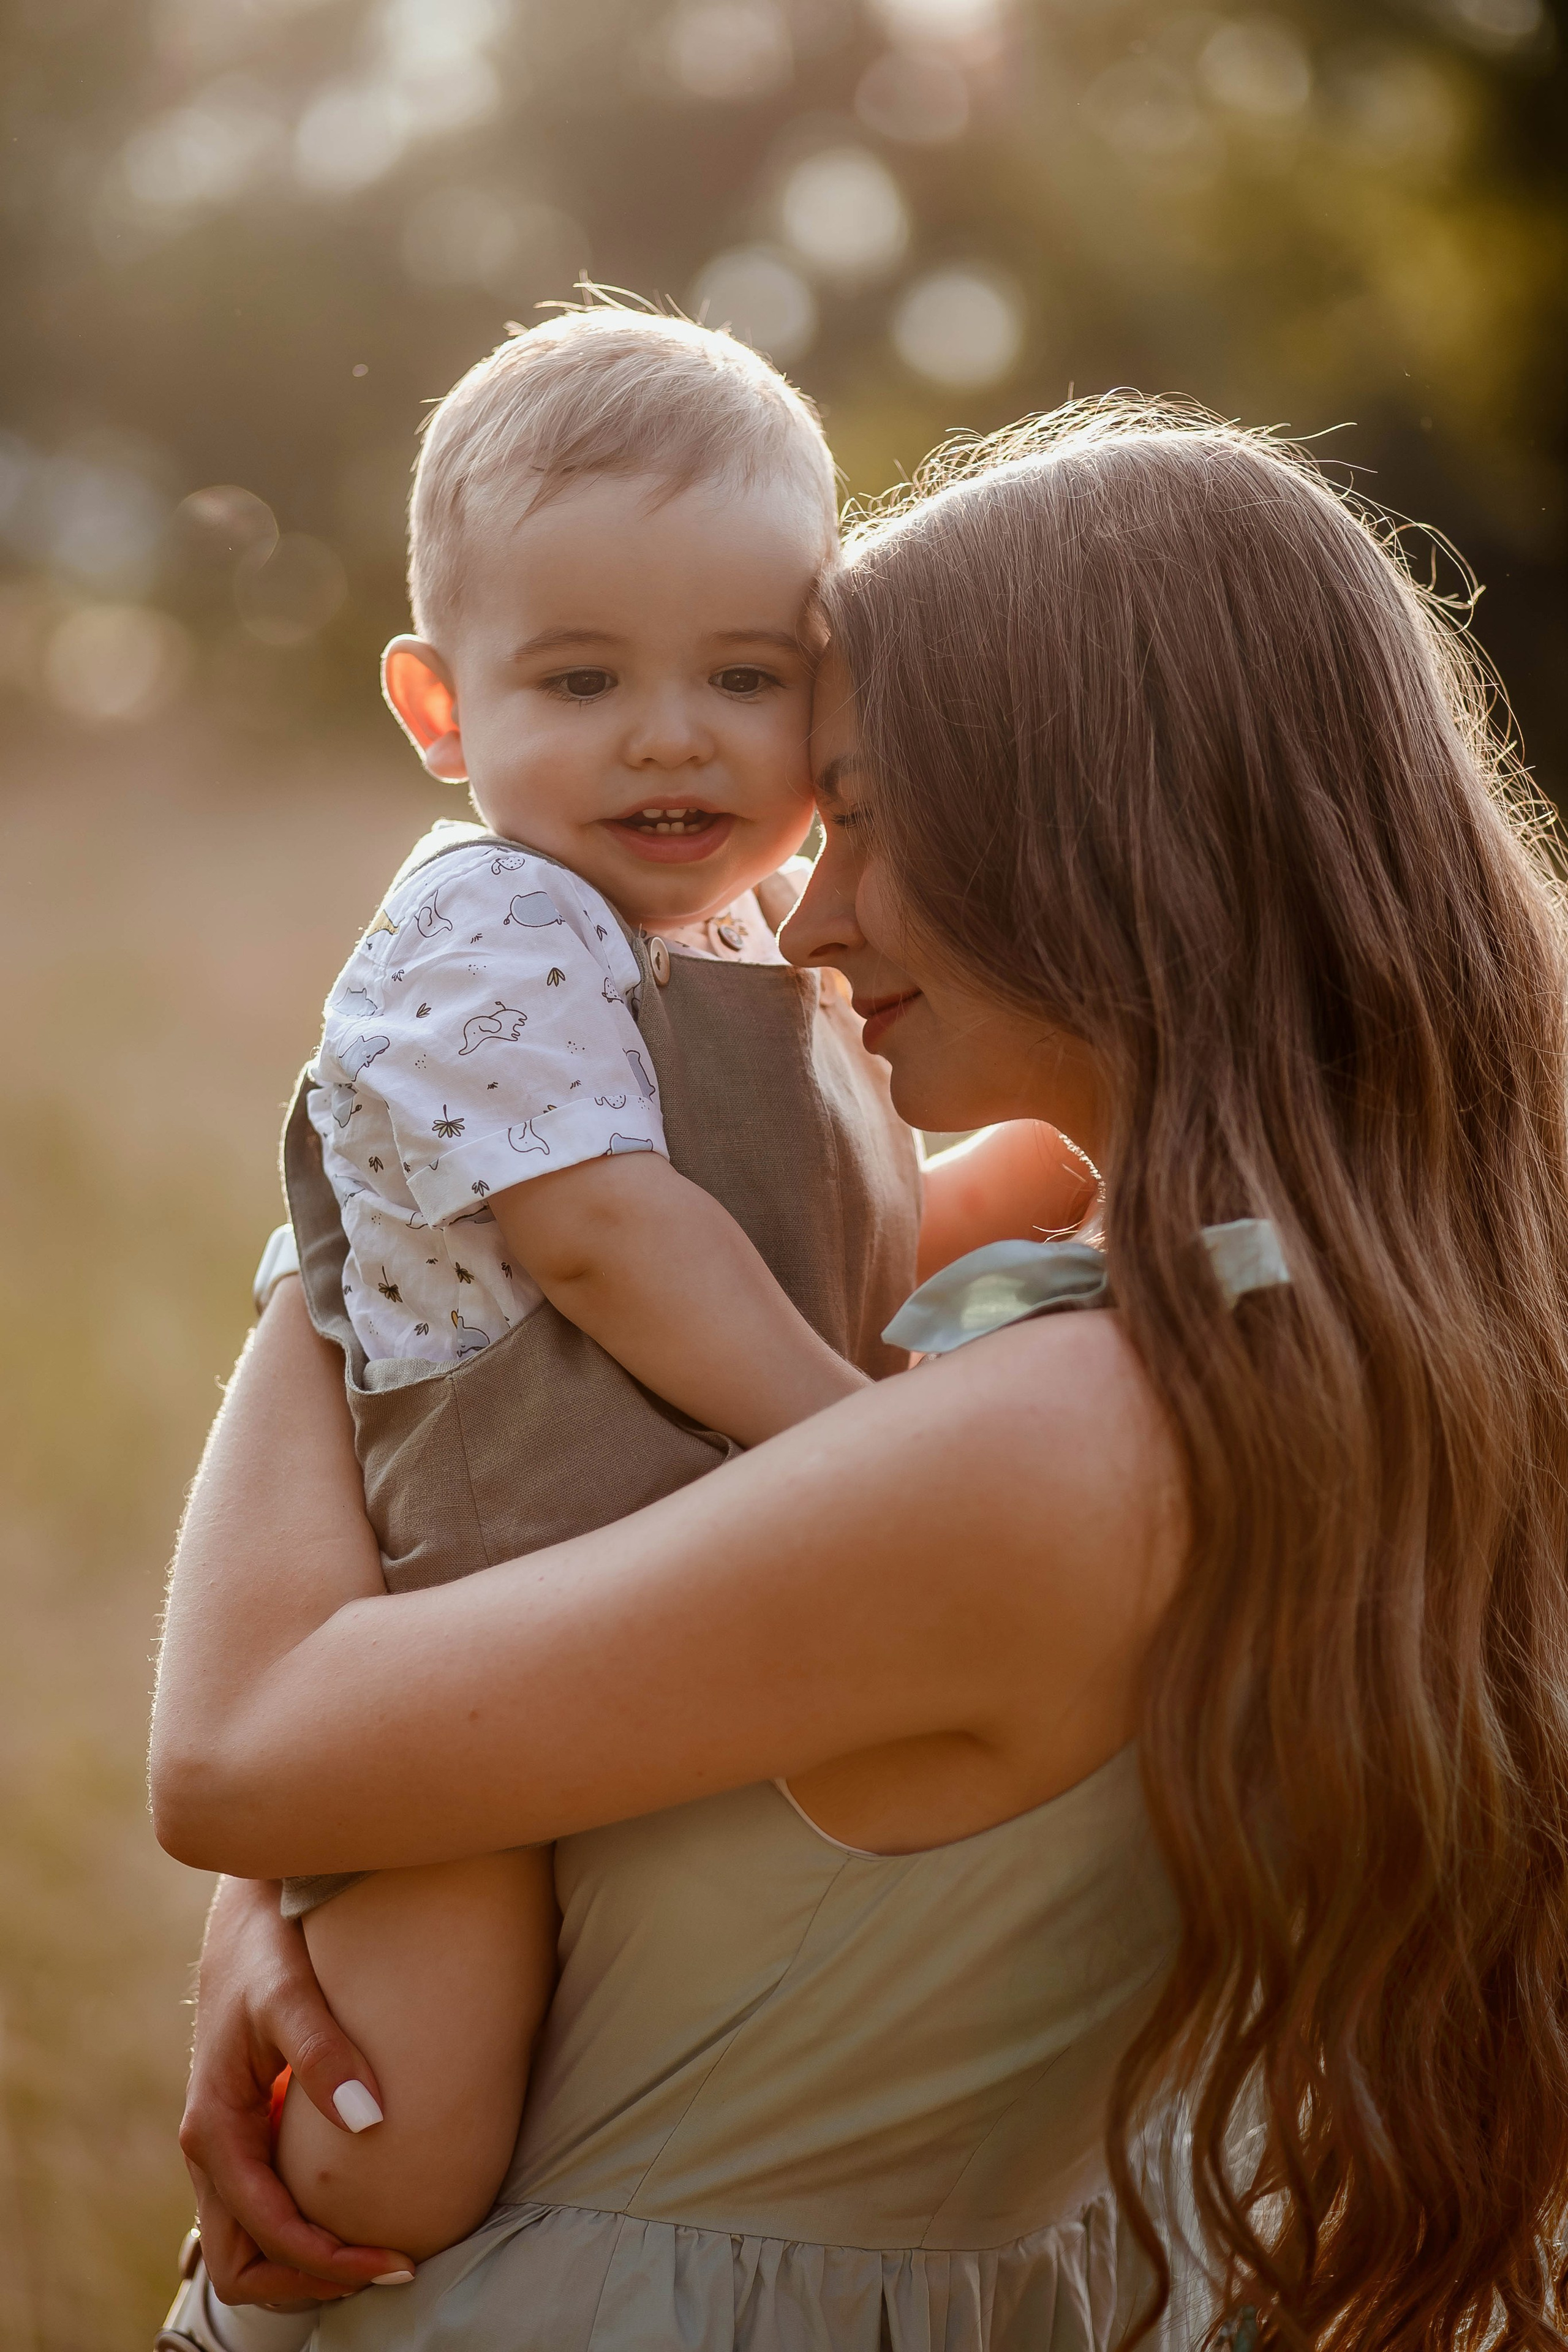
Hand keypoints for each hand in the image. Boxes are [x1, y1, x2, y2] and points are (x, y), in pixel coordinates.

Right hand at [179, 1875, 414, 2305]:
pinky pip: (262, 2206)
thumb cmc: (268, 1947)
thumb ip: (324, 2053)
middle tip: (388, 2265)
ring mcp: (224, 2142)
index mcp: (213, 2124)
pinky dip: (300, 2230)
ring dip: (303, 2264)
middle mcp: (209, 2145)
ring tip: (377, 2252)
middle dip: (307, 2281)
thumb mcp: (291, 1991)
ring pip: (247, 2242)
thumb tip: (370, 2123)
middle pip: (240, 2261)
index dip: (325, 2259)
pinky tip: (357, 2210)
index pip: (264, 2230)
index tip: (394, 2258)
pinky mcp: (245, 2129)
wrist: (249, 1912)